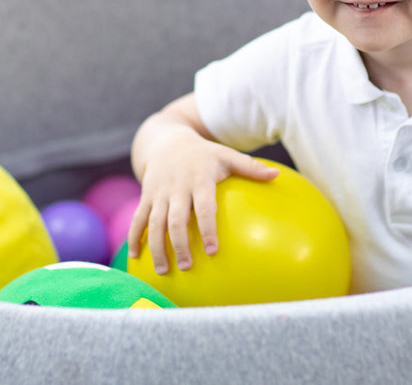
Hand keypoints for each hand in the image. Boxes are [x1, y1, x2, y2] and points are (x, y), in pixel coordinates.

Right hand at [128, 122, 277, 274]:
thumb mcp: (226, 154)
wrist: (167, 140)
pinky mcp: (146, 196)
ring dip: (157, 247)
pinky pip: (138, 219)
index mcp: (199, 179)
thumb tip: (276, 176)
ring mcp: (158, 193)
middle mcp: (177, 188)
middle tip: (186, 267)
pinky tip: (135, 257)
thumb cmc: (204, 153)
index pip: (204, 207)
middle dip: (179, 245)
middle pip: (175, 220)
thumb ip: (250, 167)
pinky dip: (135, 238)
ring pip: (154, 223)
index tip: (213, 251)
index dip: (208, 228)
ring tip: (164, 270)